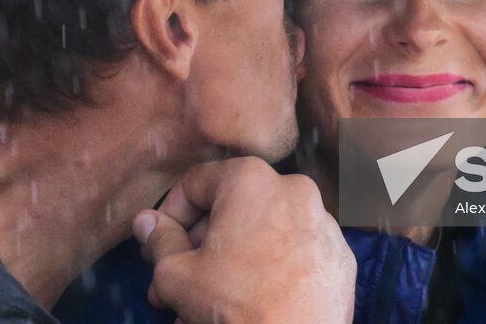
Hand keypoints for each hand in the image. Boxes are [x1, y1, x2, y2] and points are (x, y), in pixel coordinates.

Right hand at [131, 157, 354, 323]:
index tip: (157, 246)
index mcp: (251, 179)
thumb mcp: (177, 274)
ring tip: (206, 300)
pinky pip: (293, 253)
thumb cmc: (234, 305)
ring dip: (230, 262)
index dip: (168, 216)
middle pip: (230, 210)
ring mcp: (322, 223)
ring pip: (261, 234)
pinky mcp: (339, 256)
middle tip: (174, 282)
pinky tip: (249, 301)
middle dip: (198, 247)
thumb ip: (159, 241)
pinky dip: (269, 270)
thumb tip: (146, 222)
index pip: (194, 183)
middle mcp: (293, 189)